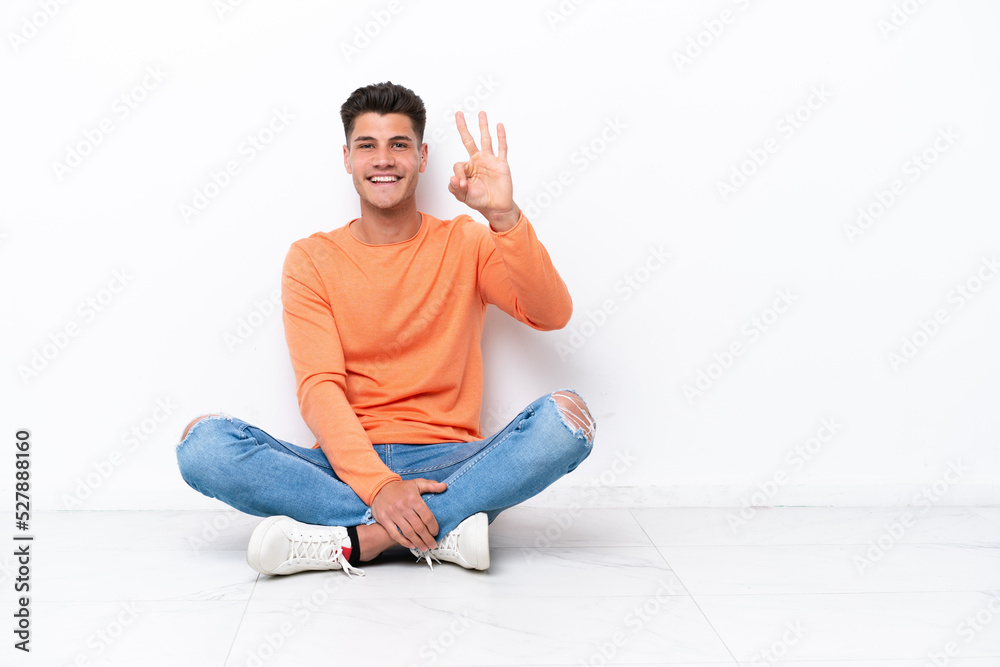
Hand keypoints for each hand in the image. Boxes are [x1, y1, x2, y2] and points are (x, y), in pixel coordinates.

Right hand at [370, 478, 446, 550]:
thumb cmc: (400, 488)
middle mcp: (403, 506)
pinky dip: (403, 542)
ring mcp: (393, 514)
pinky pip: (395, 534)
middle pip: (419, 527)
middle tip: (432, 544)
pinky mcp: (384, 519)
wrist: (379, 487)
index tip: (436, 532)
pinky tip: (410, 545)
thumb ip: (431, 485)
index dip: (433, 527)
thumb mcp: (417, 483)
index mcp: (413, 498)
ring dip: (418, 542)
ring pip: (408, 532)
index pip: (427, 516)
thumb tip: (444, 486)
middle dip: (427, 538)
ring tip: (424, 548)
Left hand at [449, 110, 520, 231]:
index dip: (458, 175)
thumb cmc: (479, 200)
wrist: (496, 207)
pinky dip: (501, 137)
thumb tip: (453, 179)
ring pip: (485, 139)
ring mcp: (490, 160)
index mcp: (467, 168)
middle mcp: (477, 161)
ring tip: (481, 113)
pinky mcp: (501, 164)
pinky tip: (499, 126)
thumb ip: (454, 188)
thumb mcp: (463, 196)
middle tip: (458, 113)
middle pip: (468, 140)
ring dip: (483, 126)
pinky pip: (501, 148)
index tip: (462, 185)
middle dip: (462, 127)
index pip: (458, 164)